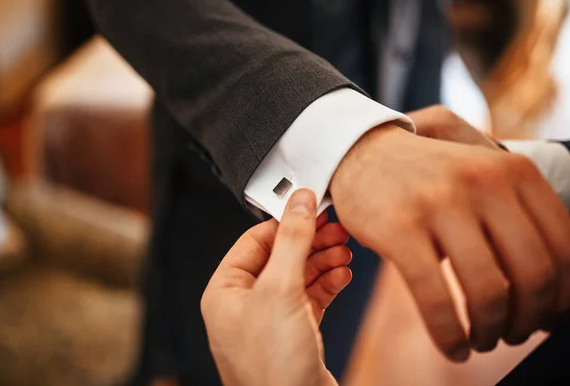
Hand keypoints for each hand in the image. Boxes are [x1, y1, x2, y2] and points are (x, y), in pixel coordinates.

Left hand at [201, 189, 350, 385]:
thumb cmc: (272, 368)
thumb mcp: (281, 290)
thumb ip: (293, 241)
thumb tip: (300, 202)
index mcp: (225, 291)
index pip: (255, 240)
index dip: (286, 221)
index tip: (312, 207)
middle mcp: (244, 305)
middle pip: (281, 256)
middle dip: (311, 242)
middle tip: (336, 229)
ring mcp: (270, 320)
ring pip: (299, 276)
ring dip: (323, 261)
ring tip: (344, 252)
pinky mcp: (294, 334)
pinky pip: (311, 298)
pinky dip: (328, 284)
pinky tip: (342, 276)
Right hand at [330, 107, 569, 360]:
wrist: (360, 151)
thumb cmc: (428, 175)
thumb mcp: (482, 172)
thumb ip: (520, 209)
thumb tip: (559, 280)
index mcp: (513, 170)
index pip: (567, 248)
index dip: (566, 297)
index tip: (549, 317)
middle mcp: (483, 181)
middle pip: (534, 276)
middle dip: (529, 320)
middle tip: (514, 333)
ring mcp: (439, 203)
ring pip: (489, 292)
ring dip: (491, 332)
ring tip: (482, 339)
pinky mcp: (399, 228)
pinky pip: (436, 298)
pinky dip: (449, 336)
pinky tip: (453, 347)